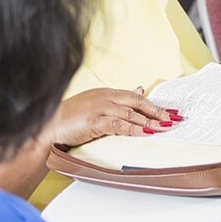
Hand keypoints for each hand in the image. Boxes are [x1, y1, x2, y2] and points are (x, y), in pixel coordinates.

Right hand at [51, 87, 175, 145]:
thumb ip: (118, 98)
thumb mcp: (96, 103)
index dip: (154, 104)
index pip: (136, 97)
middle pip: (137, 102)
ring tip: (164, 128)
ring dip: (149, 122)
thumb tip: (140, 88)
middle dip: (157, 111)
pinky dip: (133, 129)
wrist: (48, 125)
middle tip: (173, 119)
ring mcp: (99, 109)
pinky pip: (118, 125)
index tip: (170, 112)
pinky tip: (145, 133)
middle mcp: (105, 98)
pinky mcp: (93, 121)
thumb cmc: (70, 116)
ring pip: (130, 114)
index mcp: (107, 93)